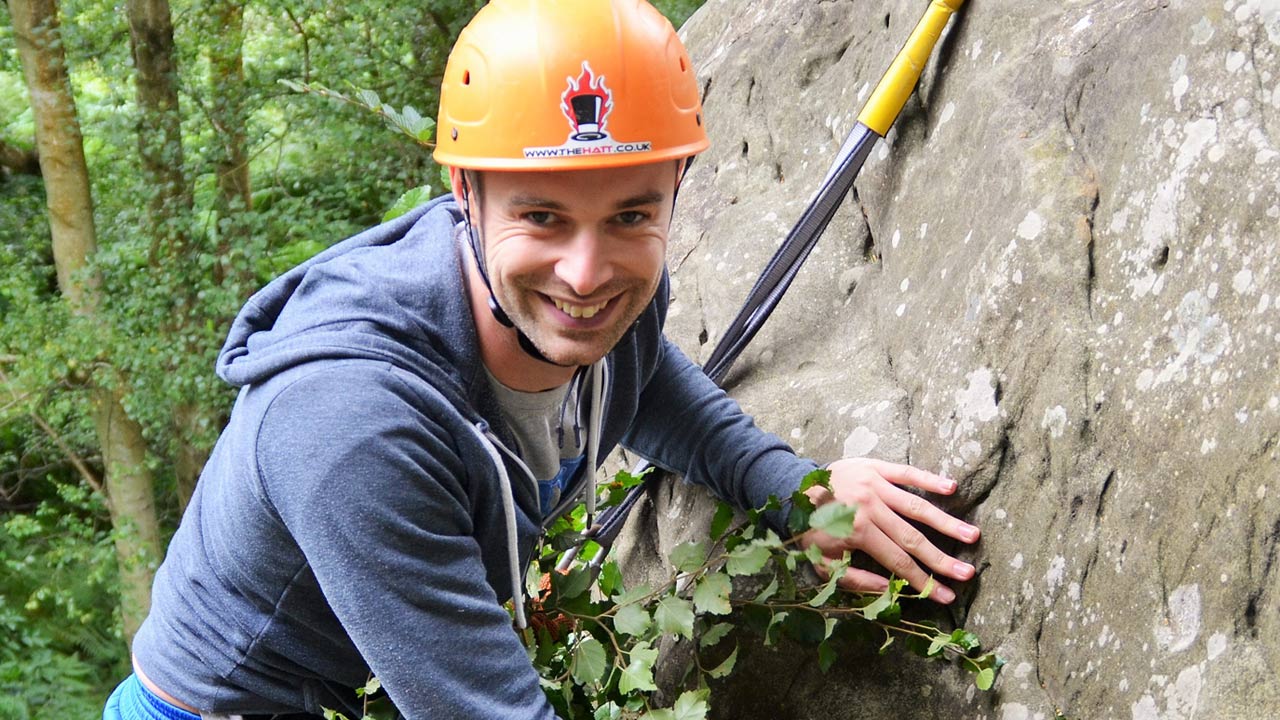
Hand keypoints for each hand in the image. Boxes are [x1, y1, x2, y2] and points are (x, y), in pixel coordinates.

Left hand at [798, 458, 979, 603]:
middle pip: (913, 539)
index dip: (924, 581)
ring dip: (946, 523)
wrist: (791, 487)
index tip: (947, 595)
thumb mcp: (822, 562)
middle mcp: (870, 507)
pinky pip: (907, 472)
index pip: (899, 561)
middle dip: (942, 560)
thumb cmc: (809, 528)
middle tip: (968, 573)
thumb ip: (855, 579)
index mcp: (858, 532)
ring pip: (917, 506)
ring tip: (972, 535)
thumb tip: (889, 591)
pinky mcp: (875, 466)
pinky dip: (929, 479)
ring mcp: (874, 485)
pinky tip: (951, 488)